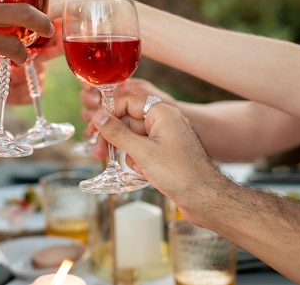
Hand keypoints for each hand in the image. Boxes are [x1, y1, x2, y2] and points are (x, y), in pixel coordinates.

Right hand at [88, 91, 219, 219]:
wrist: (205, 198)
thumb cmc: (180, 174)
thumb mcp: (142, 152)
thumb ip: (117, 132)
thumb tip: (98, 117)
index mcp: (162, 113)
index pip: (127, 101)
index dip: (108, 113)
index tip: (94, 128)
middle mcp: (165, 120)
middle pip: (128, 119)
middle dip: (113, 135)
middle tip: (99, 152)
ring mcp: (166, 136)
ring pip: (133, 135)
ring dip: (124, 150)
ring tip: (124, 165)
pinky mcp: (166, 152)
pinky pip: (143, 148)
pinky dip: (136, 158)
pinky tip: (140, 172)